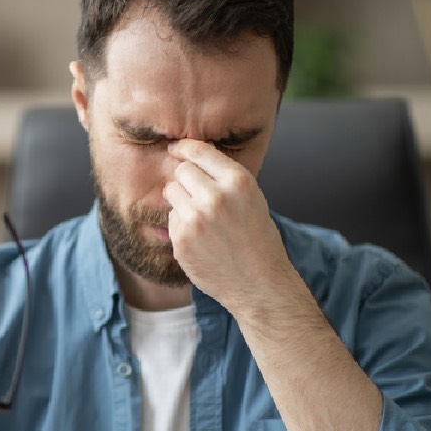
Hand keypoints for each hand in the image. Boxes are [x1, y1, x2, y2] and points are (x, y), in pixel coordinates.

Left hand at [163, 139, 297, 314]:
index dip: (184, 147)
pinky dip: (181, 225)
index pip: (200, 151)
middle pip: (182, 170)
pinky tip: (201, 239)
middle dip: (187, 179)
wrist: (259, 283)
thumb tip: (192, 155)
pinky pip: (171, 218)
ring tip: (202, 219)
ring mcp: (195, 219)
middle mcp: (215, 197)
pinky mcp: (181, 239)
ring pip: (171, 192)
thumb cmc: (258, 239)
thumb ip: (224, 177)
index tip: (176, 148)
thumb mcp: (251, 198)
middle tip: (200, 196)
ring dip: (181, 201)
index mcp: (238, 182)